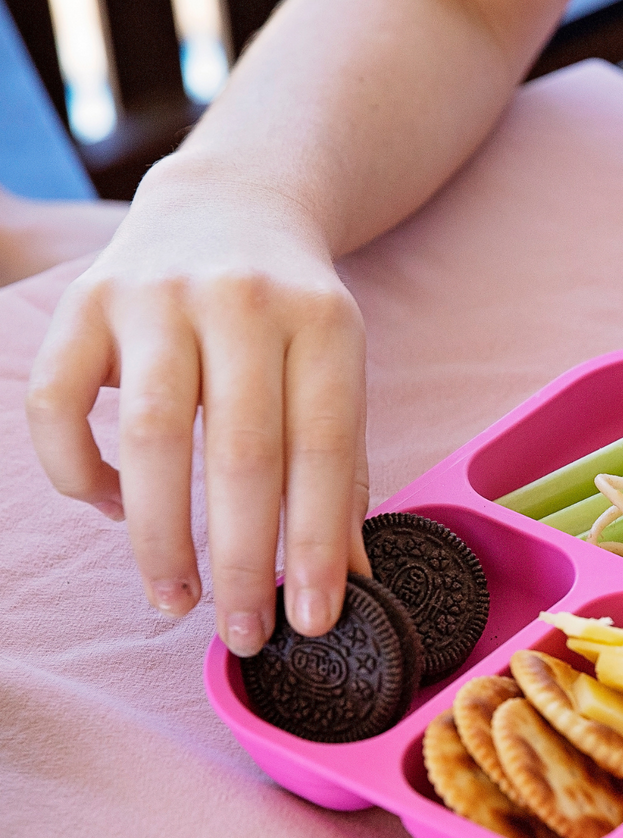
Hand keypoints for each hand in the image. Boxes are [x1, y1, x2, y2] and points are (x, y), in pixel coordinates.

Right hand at [26, 164, 370, 654]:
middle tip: (244, 633)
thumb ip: (341, 469)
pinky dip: (83, 472)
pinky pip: (60, 404)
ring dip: (161, 538)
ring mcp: (157, 296)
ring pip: (152, 438)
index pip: (321, 451)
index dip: (316, 544)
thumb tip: (346, 580)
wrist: (233, 203)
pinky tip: (115, 510)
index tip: (314, 619)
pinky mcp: (86, 300)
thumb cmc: (295, 315)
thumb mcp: (338, 372)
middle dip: (242, 561)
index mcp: (323, 323)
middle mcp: (242, 302)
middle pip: (241, 454)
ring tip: (177, 602)